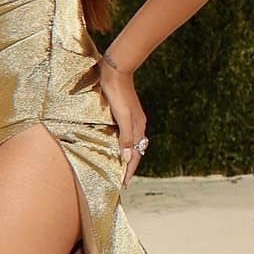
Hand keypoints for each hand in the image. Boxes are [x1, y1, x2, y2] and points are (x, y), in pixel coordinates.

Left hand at [100, 59, 147, 186]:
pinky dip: (123, 143)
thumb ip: (126, 137)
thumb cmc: (116, 93)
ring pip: (132, 142)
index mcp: (138, 127)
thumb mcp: (121, 116)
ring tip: (119, 165)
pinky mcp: (126, 112)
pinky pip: (127, 134)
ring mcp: (133, 118)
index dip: (129, 170)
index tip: (124, 184)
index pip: (135, 155)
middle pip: (136, 150)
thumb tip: (127, 158)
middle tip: (122, 179)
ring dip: (127, 154)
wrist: (116, 69)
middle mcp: (138, 125)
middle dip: (129, 165)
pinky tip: (115, 143)